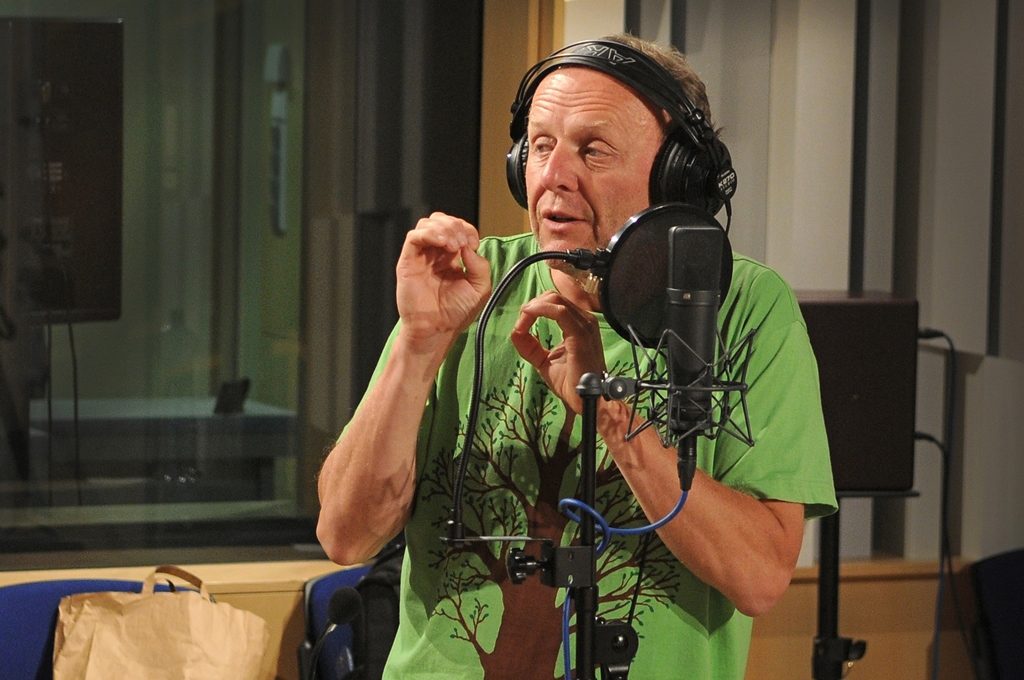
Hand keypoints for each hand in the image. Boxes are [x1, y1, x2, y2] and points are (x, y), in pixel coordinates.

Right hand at [395, 213, 490, 353]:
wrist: (436, 329)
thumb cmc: (456, 313)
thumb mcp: (480, 288)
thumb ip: (480, 265)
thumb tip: (468, 246)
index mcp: (452, 258)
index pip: (458, 229)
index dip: (467, 230)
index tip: (474, 244)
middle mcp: (435, 254)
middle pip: (442, 221)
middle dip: (456, 226)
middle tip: (463, 243)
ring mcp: (421, 257)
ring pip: (427, 224)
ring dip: (444, 228)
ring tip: (453, 246)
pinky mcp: (408, 262)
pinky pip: (414, 237)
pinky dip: (429, 234)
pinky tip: (443, 244)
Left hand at [510, 290, 605, 412]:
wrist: (586, 399)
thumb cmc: (571, 382)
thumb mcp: (543, 360)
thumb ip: (530, 345)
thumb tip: (515, 331)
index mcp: (579, 325)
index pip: (554, 303)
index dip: (534, 308)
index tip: (520, 323)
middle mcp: (584, 320)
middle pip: (553, 297)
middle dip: (532, 305)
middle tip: (520, 320)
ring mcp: (584, 325)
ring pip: (555, 300)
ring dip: (533, 308)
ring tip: (522, 321)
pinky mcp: (580, 334)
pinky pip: (558, 312)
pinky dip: (539, 311)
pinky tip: (528, 317)